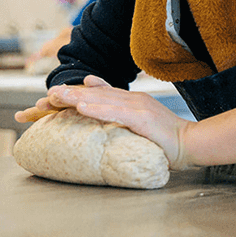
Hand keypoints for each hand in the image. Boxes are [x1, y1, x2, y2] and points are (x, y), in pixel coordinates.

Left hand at [15, 75, 195, 169]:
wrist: (191, 142)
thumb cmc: (166, 136)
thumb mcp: (141, 119)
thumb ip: (121, 109)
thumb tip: (97, 94)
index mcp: (129, 100)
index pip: (96, 95)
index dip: (72, 96)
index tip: (49, 100)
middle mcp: (131, 99)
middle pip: (93, 95)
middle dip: (67, 96)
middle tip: (44, 98)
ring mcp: (137, 107)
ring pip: (101, 100)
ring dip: (76, 98)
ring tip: (55, 97)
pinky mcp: (142, 118)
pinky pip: (115, 113)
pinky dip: (97, 109)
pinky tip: (82, 107)